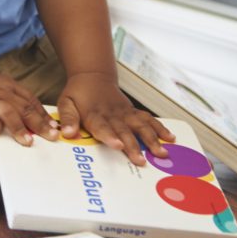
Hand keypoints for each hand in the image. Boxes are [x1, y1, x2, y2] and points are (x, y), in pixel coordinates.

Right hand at [0, 70, 59, 145]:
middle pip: (24, 108)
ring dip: (19, 127)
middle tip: (51, 137)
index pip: (32, 102)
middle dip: (39, 124)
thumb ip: (16, 100)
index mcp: (10, 86)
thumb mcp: (1, 86)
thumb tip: (37, 120)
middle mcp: (1, 93)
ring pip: (8, 112)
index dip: (44, 116)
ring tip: (28, 141)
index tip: (54, 129)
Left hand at [57, 72, 173, 165]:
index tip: (118, 146)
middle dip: (134, 145)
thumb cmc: (78, 93)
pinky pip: (148, 119)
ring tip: (162, 153)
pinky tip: (170, 138)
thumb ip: (67, 118)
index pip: (103, 127)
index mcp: (95, 114)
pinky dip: (160, 128)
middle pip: (125, 130)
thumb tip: (66, 133)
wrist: (92, 76)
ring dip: (152, 139)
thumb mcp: (66, 103)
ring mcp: (125, 113)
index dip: (110, 136)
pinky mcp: (133, 112)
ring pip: (141, 125)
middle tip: (141, 161)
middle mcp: (113, 114)